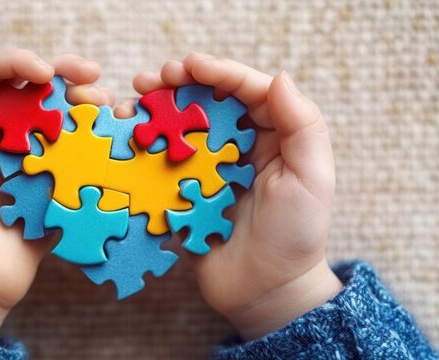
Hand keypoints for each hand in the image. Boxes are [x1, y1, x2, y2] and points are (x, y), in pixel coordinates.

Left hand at [0, 49, 114, 340]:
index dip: (18, 63)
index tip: (45, 70)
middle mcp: (2, 137)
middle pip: (34, 91)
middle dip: (63, 75)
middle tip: (91, 74)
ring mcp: (32, 162)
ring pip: (60, 119)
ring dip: (85, 105)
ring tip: (107, 104)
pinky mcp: (55, 188)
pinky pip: (78, 158)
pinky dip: (96, 143)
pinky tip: (112, 137)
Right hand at [132, 53, 342, 339]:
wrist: (266, 292)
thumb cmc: (296, 235)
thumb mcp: (312, 179)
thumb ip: (302, 126)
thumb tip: (278, 77)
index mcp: (274, 134)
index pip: (246, 89)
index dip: (218, 71)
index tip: (189, 65)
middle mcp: (240, 144)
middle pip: (207, 101)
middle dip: (178, 83)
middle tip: (151, 80)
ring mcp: (209, 168)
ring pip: (180, 126)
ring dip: (155, 109)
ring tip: (132, 102)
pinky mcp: (184, 192)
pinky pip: (162, 162)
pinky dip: (143, 146)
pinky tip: (126, 137)